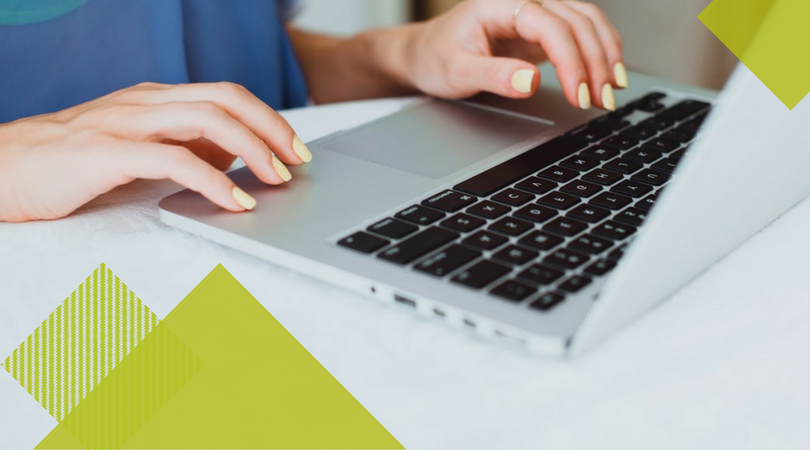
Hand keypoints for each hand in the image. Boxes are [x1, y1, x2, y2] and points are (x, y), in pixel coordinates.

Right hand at [0, 82, 312, 222]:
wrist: (2, 170)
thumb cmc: (69, 163)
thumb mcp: (136, 148)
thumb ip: (182, 145)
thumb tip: (231, 157)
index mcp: (155, 99)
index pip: (225, 96)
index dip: (267, 118)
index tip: (295, 149)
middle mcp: (145, 102)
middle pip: (226, 99)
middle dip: (271, 128)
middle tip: (298, 162)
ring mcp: (127, 122)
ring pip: (207, 119)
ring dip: (253, 149)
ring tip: (277, 179)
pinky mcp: (109, 151)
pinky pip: (175, 158)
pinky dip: (214, 180)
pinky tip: (235, 201)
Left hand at [399, 0, 625, 109]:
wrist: (424, 53)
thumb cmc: (436, 58)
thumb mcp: (457, 72)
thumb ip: (493, 76)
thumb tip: (531, 81)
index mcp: (499, 4)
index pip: (549, 24)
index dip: (570, 58)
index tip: (577, 93)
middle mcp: (522, 1)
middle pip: (576, 21)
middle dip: (595, 62)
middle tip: (600, 101)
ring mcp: (536, 13)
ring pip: (587, 22)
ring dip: (605, 56)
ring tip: (611, 92)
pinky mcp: (543, 28)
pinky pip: (582, 31)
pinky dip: (600, 51)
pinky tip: (608, 75)